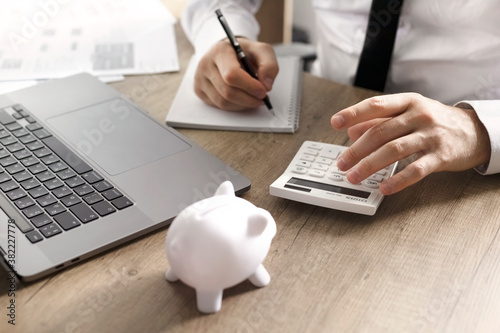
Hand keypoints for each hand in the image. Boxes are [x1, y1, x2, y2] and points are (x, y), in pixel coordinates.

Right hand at [194, 38, 278, 110]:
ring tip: (253, 99)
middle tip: (261, 98)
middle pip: (228, 92)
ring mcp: (200, 79)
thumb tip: (266, 85)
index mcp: (220, 51)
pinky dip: (234, 106)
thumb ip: (269, 65)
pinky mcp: (199, 90)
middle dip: (248, 99)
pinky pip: (218, 106)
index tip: (263, 91)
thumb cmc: (244, 52)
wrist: (227, 52)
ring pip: (223, 102)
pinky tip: (242, 99)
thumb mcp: (261, 51)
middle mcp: (205, 64)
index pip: (232, 75)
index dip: (249, 86)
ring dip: (242, 105)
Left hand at [330, 93, 490, 194]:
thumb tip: (351, 129)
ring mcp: (431, 135)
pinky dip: (398, 180)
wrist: (474, 131)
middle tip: (342, 163)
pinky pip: (416, 170)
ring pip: (394, 150)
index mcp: (408, 102)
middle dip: (357, 149)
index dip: (354, 114)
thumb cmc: (434, 122)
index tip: (335, 123)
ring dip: (370, 165)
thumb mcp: (408, 113)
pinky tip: (384, 187)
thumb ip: (380, 120)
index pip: (376, 105)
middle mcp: (419, 115)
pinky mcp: (441, 156)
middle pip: (381, 132)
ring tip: (354, 176)